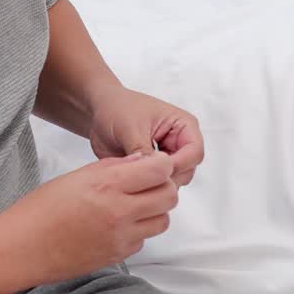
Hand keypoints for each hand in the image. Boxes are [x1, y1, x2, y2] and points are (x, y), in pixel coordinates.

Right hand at [0, 152, 177, 286]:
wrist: (22, 248)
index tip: (155, 164)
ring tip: (135, 205)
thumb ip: (115, 167)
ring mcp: (121, 237)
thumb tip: (143, 160)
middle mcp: (120, 211)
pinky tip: (118, 225)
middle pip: (169, 196)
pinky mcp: (118, 256)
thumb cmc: (41, 209)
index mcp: (108, 185)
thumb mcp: (77, 176)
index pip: (159, 170)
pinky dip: (139, 231)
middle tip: (149, 184)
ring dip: (155, 211)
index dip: (162, 164)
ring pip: (162, 221)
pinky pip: (144, 240)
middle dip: (164, 187)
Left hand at [87, 87, 203, 186]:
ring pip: (175, 179)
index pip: (194, 152)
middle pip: (187, 169)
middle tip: (144, 179)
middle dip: (168, 177)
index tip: (157, 171)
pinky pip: (159, 183)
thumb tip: (151, 170)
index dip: (179, 164)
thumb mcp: (130, 128)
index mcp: (183, 124)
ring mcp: (168, 156)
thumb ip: (143, 150)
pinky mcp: (154, 167)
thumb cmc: (117, 108)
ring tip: (135, 178)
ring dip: (157, 182)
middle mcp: (180, 142)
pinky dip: (148, 185)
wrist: (99, 112)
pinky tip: (133, 180)